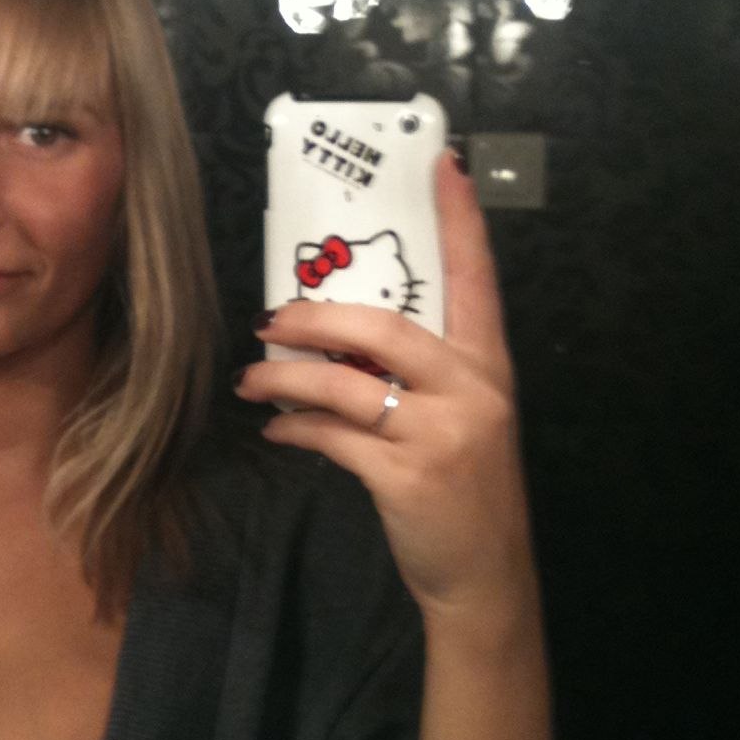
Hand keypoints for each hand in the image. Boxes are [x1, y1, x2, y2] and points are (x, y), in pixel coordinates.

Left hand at [235, 151, 538, 629]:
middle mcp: (470, 390)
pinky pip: (332, 437)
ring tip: (252, 380)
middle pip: (383, 327)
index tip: (443, 162)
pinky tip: (275, 430)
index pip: (476, 277)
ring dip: (285, 379)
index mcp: (487, 367)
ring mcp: (440, 433)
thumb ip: (417, 377)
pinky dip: (294, 430)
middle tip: (270, 319)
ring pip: (344, 383)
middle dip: (316, 317)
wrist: (485, 577)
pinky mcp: (407, 475)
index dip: (460, 219)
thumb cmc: (464, 490)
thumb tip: (337, 340)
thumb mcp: (461, 420)